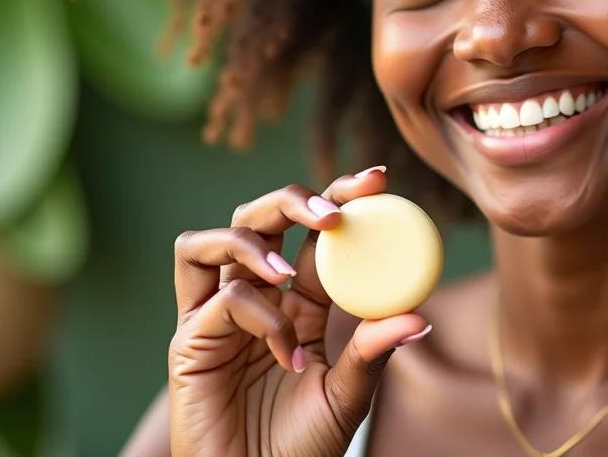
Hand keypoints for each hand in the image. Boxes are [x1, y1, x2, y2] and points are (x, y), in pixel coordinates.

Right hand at [168, 168, 430, 456]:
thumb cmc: (301, 448)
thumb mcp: (349, 396)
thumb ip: (373, 352)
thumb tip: (418, 315)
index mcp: (297, 303)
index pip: (315, 234)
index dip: (340, 196)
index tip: (376, 177)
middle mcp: (253, 299)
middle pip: (254, 217)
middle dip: (290, 198)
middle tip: (332, 213)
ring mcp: (214, 318)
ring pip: (208, 241)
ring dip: (252, 241)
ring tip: (288, 270)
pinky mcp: (188, 343)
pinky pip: (219, 300)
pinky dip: (258, 315)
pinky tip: (285, 354)